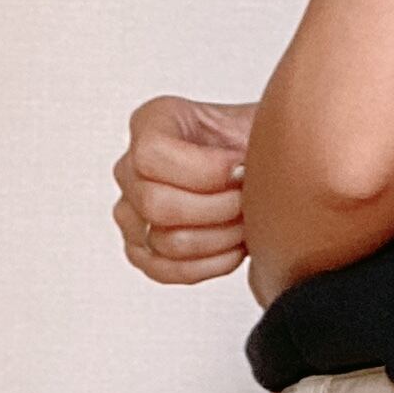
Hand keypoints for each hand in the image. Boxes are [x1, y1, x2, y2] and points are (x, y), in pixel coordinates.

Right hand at [112, 95, 254, 284]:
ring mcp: (131, 212)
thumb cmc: (255, 144)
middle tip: (248, 201)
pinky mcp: (141, 250)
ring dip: (220, 237)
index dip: (205, 170)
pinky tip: (234, 246)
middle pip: (156, 204)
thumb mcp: (262, 121)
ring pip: (167, 242)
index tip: (242, 169)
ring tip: (246, 222)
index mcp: (153, 122)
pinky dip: (210, 264)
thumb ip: (258, 132)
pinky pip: (167, 270)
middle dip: (217, 208)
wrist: (259, 167)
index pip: (151, 154)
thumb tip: (251, 166)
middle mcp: (131, 167)